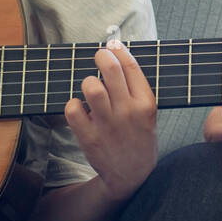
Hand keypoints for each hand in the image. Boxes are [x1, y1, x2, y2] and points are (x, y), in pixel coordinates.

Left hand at [63, 40, 157, 202]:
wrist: (131, 175)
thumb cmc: (138, 137)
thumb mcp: (148, 112)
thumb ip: (136, 87)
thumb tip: (118, 52)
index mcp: (146, 104)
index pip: (131, 66)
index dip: (119, 50)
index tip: (112, 45)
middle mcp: (128, 112)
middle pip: (110, 70)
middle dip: (101, 56)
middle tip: (98, 56)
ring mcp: (107, 125)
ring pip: (91, 87)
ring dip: (88, 82)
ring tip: (91, 88)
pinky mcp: (89, 137)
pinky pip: (73, 108)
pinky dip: (73, 104)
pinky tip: (81, 108)